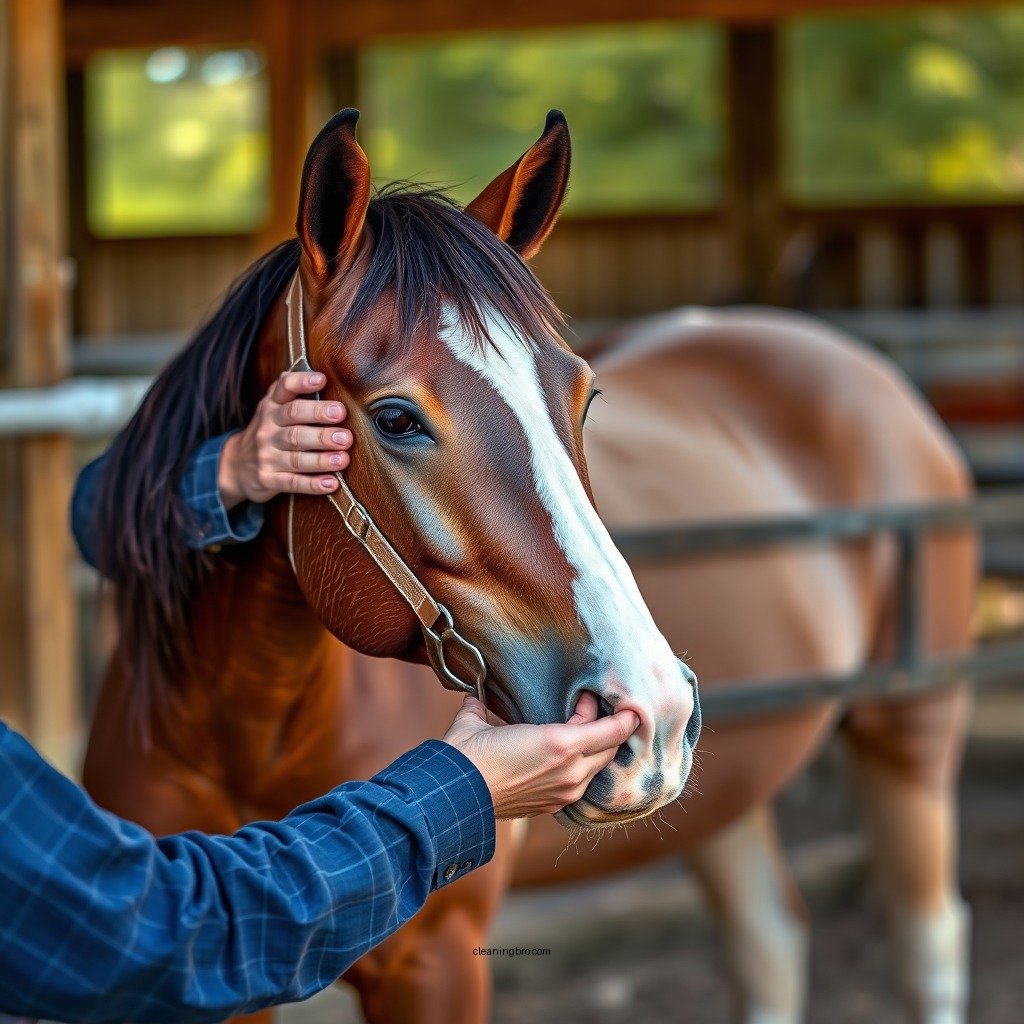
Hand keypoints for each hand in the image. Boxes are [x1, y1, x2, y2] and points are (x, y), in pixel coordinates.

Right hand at [219, 371, 353, 508]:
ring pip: (296, 457)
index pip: (284, 388)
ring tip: (343, 459)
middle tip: (344, 431)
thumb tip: (321, 375)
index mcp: (271, 407)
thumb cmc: (268, 431)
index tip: (322, 380)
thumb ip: (291, 391)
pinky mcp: (268, 479)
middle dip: (320, 425)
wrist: (235, 464)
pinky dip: (312, 485)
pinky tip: (331, 483)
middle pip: (294, 424)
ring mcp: (266, 455)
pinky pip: (292, 482)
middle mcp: (267, 429)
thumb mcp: (273, 407)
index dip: (302, 382)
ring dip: (321, 459)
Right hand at [442, 693, 638, 819]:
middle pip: (612, 748)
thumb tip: (474, 696)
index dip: (622, 714)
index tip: (617, 699)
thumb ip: (482, 704)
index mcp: (562, 745)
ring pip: (598, 767)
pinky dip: (582, 767)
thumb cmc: (467, 756)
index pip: (613, 731)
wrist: (454, 798)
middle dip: (608, 726)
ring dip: (596, 748)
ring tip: (580, 730)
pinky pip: (581, 783)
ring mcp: (564, 792)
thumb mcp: (478, 720)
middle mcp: (571, 771)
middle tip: (589, 707)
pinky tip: (567, 756)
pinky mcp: (553, 806)